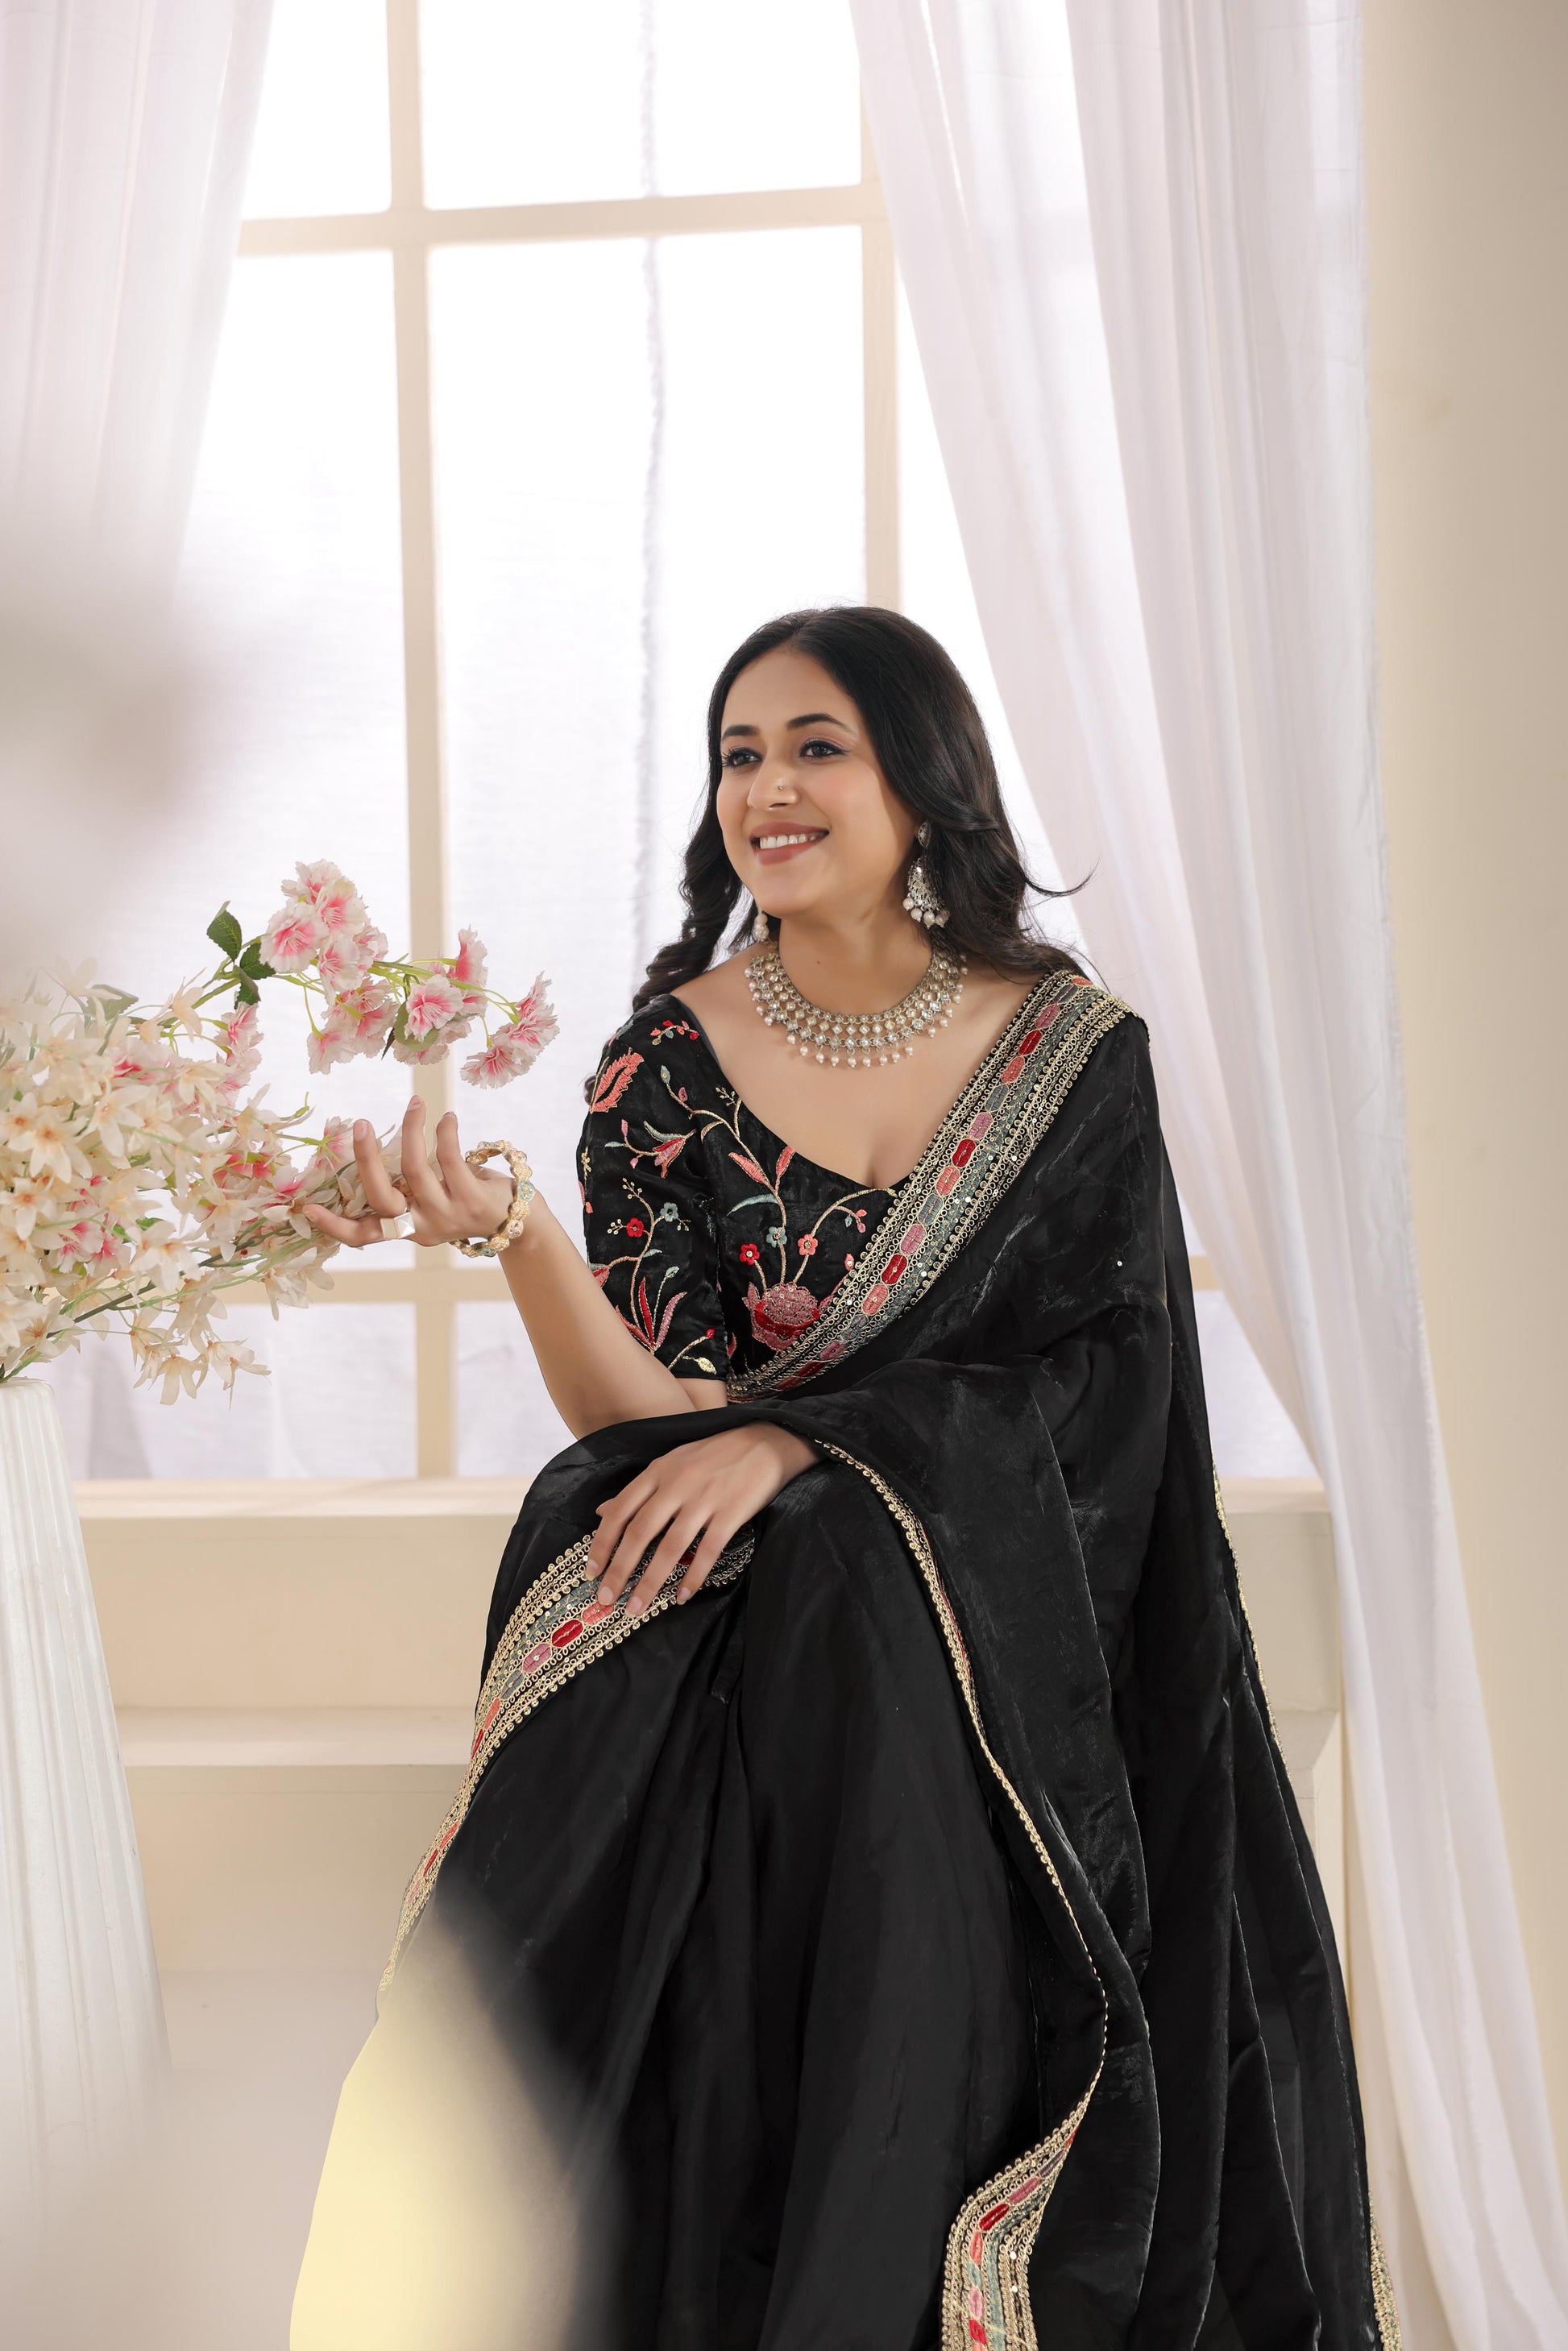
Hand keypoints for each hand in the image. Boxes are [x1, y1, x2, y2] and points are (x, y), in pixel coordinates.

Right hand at [302, 1097, 514, 1249]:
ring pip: (415, 1170)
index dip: (333, 1226)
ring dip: (414, 1131)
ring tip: (416, 1103)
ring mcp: (446, 1214)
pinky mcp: (471, 1198)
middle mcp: (420, 1226)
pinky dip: (445, 1132)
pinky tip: (446, 1117)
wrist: (514, 1221)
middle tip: (360, 1124)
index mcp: (403, 1228)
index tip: (305, 1210)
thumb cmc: (460, 1200)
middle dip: (367, 1159)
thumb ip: (401, 1185)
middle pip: (382, 1198)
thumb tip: (369, 1146)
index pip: (362, 1236)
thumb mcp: (426, 1200)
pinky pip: (450, 1159)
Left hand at [588, 1422, 817, 1615]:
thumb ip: (639, 1489)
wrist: (765, 1441)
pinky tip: (682, 1596)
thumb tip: (602, 1510)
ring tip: (637, 1607)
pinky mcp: (732, 1512)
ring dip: (650, 1581)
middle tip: (606, 1599)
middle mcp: (677, 1484)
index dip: (603, 1543)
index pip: (621, 1511)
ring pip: (671, 1547)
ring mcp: (705, 1498)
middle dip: (620, 1570)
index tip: (590, 1572)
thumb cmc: (715, 1454)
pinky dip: (693, 1576)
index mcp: (658, 1471)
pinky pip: (708, 1551)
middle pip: (641, 1532)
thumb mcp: (672, 1462)